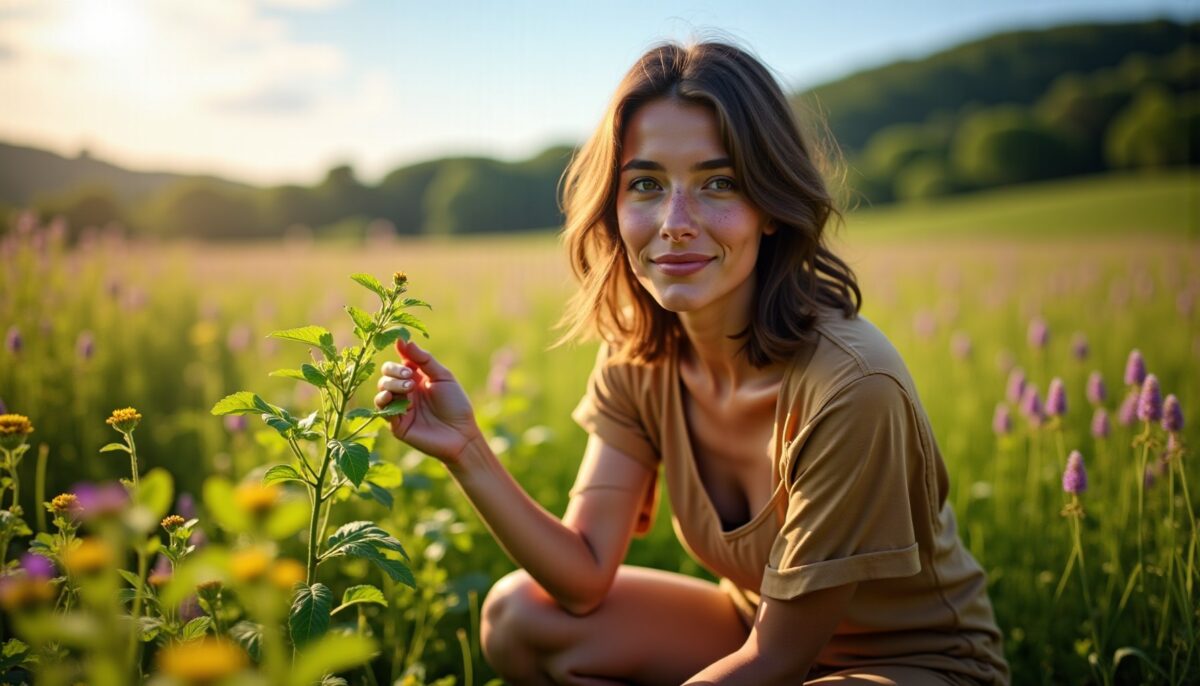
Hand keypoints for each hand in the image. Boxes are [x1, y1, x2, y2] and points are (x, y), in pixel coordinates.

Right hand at [375, 340, 483, 465]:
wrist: (462, 434)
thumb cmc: (456, 404)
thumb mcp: (442, 376)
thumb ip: (423, 359)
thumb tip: (403, 339)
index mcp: (416, 378)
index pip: (399, 362)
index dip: (399, 354)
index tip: (401, 345)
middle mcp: (405, 392)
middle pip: (387, 374)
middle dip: (395, 371)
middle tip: (409, 376)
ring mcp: (399, 408)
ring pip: (382, 390)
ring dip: (391, 385)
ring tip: (408, 388)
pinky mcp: (396, 425)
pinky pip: (382, 411)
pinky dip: (384, 401)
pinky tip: (393, 398)